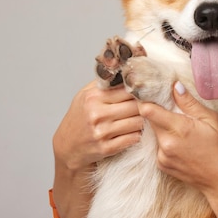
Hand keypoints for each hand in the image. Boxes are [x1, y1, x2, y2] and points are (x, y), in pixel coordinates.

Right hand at [52, 80, 143, 217]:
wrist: (67, 147)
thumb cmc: (79, 118)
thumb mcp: (85, 95)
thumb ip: (104, 83)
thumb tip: (125, 69)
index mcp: (94, 97)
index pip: (128, 89)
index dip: (141, 90)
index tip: (148, 91)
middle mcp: (97, 114)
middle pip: (136, 106)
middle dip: (145, 106)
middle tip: (150, 106)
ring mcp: (101, 132)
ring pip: (137, 122)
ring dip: (143, 121)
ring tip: (142, 119)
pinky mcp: (106, 148)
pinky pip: (133, 139)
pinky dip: (136, 135)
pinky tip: (134, 132)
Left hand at [138, 82, 217, 196]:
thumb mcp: (212, 120)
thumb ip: (190, 103)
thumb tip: (175, 86)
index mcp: (179, 129)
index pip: (147, 110)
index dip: (146, 99)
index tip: (149, 92)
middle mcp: (166, 144)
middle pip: (149, 120)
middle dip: (157, 111)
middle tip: (171, 107)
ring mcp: (162, 156)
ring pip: (155, 132)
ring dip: (163, 126)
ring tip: (182, 127)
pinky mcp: (162, 165)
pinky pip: (158, 146)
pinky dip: (166, 140)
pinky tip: (182, 142)